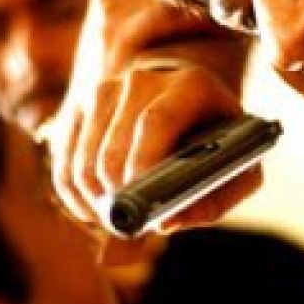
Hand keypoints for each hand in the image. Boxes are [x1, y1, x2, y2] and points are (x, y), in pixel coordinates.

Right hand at [45, 0, 257, 231]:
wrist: (189, 100)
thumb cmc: (218, 141)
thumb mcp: (238, 167)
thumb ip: (217, 197)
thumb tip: (166, 221)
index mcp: (191, 86)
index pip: (157, 121)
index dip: (144, 162)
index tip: (141, 203)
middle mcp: (143, 79)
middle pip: (114, 145)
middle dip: (116, 195)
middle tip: (130, 224)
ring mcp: (107, 89)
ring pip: (83, 157)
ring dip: (94, 199)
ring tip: (116, 220)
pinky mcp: (80, 106)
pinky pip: (65, 159)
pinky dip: (74, 193)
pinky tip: (92, 209)